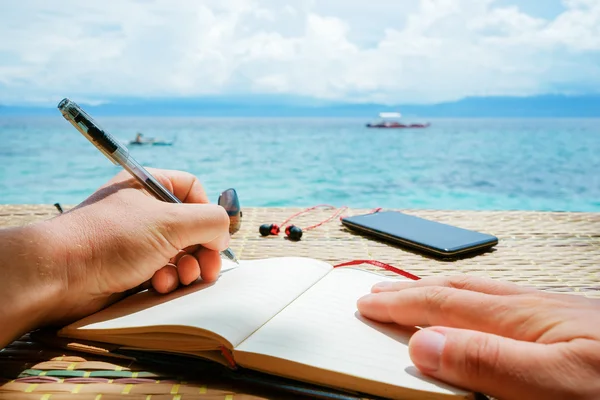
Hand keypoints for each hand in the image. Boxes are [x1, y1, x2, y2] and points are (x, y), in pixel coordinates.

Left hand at [0, 169, 229, 346]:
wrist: (62, 276)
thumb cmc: (113, 239)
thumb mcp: (171, 222)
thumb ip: (210, 221)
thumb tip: (223, 234)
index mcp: (148, 185)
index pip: (192, 188)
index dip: (207, 211)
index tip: (214, 233)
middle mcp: (143, 210)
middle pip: (191, 225)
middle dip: (202, 249)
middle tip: (209, 269)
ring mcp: (137, 240)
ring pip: (180, 252)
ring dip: (186, 268)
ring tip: (181, 277)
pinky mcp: (131, 267)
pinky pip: (164, 271)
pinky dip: (167, 279)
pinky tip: (159, 285)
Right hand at [357, 275, 599, 399]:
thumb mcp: (559, 387)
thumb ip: (492, 363)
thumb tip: (427, 343)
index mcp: (524, 320)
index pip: (443, 307)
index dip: (401, 305)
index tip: (368, 303)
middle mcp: (534, 308)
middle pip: (456, 292)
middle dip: (411, 291)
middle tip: (378, 290)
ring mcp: (554, 312)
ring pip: (481, 293)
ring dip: (439, 291)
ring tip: (417, 291)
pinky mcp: (572, 322)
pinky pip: (504, 300)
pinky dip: (474, 299)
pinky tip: (486, 307)